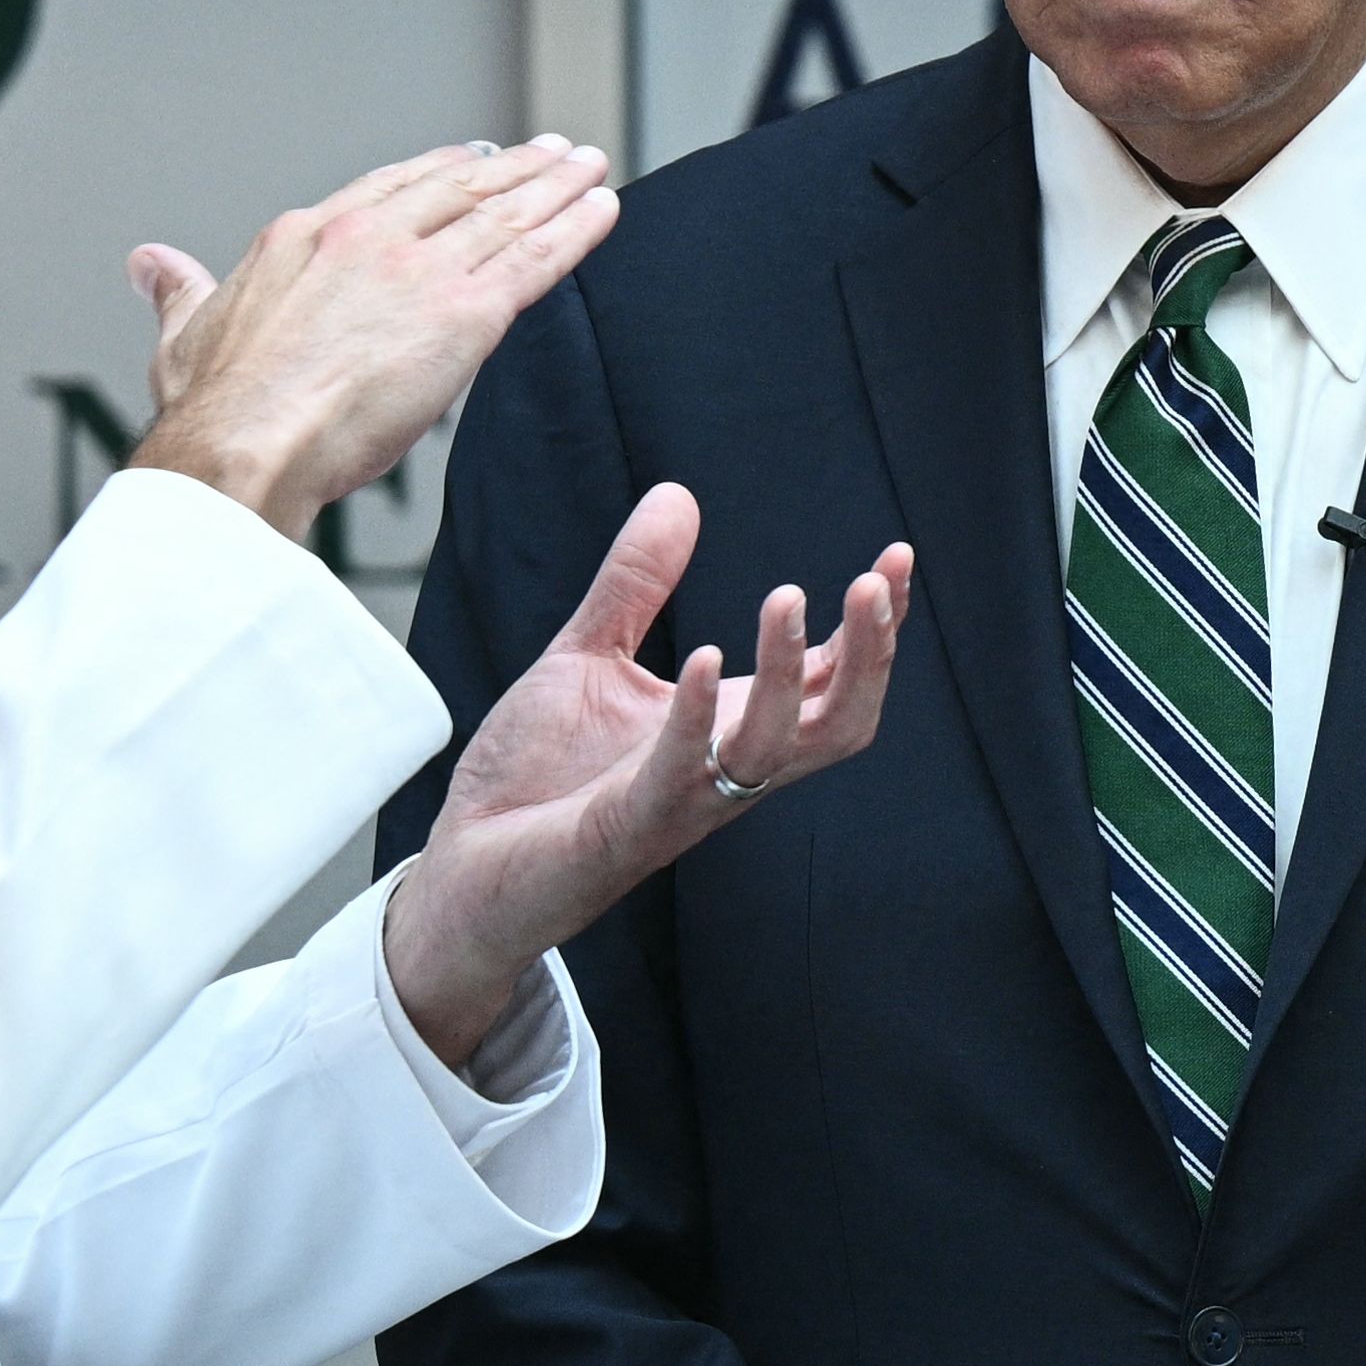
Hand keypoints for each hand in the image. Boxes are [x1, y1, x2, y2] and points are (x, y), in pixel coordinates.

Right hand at [124, 134, 617, 536]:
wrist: (244, 443)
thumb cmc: (215, 408)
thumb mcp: (184, 332)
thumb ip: (178, 290)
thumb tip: (152, 263)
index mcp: (303, 237)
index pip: (389, 189)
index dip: (438, 172)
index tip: (471, 159)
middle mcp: (367, 240)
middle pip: (458, 188)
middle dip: (511, 167)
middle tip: (552, 151)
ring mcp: (419, 271)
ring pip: (505, 215)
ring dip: (555, 187)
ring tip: (589, 167)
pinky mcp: (464, 315)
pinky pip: (535, 262)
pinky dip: (575, 232)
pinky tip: (602, 211)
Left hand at [383, 481, 905, 1065]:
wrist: (467, 870)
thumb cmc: (537, 778)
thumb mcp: (588, 658)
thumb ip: (637, 584)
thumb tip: (679, 495)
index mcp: (732, 731)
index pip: (835, 683)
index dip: (876, 628)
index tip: (897, 559)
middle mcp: (727, 772)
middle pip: (840, 725)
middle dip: (870, 656)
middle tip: (874, 583)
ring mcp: (685, 802)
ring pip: (775, 750)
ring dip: (791, 674)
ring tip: (786, 598)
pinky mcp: (629, 825)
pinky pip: (682, 775)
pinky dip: (698, 717)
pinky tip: (706, 660)